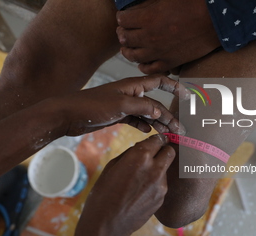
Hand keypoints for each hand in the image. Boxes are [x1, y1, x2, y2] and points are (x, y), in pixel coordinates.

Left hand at [57, 75, 188, 135]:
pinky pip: (136, 120)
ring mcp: (124, 105)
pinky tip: (148, 132)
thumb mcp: (120, 105)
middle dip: (168, 115)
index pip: (159, 81)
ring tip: (168, 134)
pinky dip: (143, 125)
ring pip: (147, 113)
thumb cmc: (91, 106)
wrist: (68, 115)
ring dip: (158, 123)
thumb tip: (161, 112)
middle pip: (155, 103)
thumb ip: (142, 107)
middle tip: (180, 129)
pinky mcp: (117, 115)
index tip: (188, 96)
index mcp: (132, 85)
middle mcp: (130, 93)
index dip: (175, 87)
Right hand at [72, 134, 174, 235]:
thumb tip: (142, 147)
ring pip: (166, 168)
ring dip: (158, 168)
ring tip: (141, 178)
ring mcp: (161, 185)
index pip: (158, 139)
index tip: (153, 142)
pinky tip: (141, 191)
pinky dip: (156, 183)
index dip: (155, 140)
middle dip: (163, 150)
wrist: (107, 224)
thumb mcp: (113, 165)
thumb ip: (131, 153)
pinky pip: (162, 183)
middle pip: (170, 151)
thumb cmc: (104, 193)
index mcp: (140, 156)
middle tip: (153, 155)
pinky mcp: (162, 198)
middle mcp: (155, 168)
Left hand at [116, 0, 219, 73]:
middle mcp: (149, 38)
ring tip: (128, 48)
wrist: (213, 20)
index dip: (122, 18)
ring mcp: (159, 52)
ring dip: (128, 51)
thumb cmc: (193, 4)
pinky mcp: (169, 62)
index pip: (122, 20)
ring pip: (133, 56)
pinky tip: (142, 62)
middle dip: (122, 34)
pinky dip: (142, 66)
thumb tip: (138, 9)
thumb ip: (148, 5)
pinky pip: (150, 69)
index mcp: (147, 18)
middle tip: (123, 33)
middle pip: (125, 39)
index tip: (124, 18)